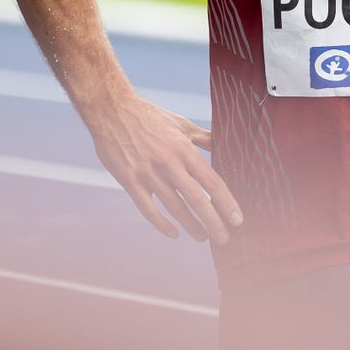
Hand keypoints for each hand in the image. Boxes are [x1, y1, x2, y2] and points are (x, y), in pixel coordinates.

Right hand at [85, 94, 242, 244]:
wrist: (112, 111)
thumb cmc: (151, 117)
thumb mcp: (181, 124)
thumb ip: (204, 138)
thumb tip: (225, 144)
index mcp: (184, 150)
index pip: (211, 181)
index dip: (226, 202)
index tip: (237, 219)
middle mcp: (168, 164)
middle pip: (196, 199)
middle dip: (212, 221)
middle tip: (224, 238)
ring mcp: (147, 174)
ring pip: (174, 207)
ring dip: (190, 225)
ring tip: (203, 237)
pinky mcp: (129, 181)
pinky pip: (147, 208)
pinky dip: (161, 224)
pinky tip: (173, 233)